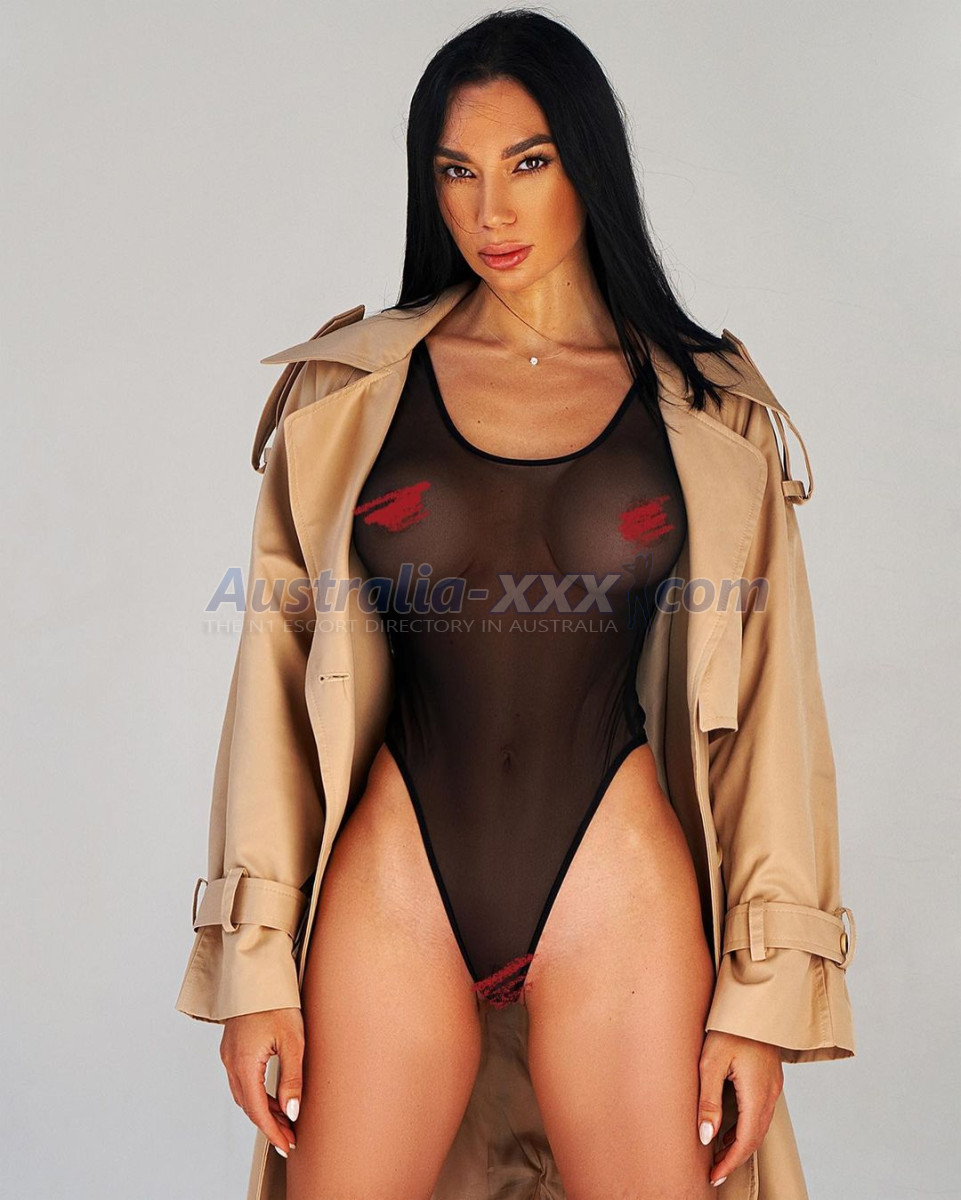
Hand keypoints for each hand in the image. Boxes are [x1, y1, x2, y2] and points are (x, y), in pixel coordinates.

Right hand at [220, 1008, 304, 1158]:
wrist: (257, 974)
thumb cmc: (277, 1002)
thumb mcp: (292, 1041)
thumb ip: (292, 1079)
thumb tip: (292, 1112)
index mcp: (244, 1064)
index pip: (258, 1111)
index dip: (273, 1132)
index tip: (287, 1145)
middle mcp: (231, 1063)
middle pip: (249, 1106)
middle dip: (269, 1125)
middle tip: (289, 1137)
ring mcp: (229, 1055)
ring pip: (244, 1095)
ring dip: (263, 1110)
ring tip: (285, 1120)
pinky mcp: (232, 1048)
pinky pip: (242, 1080)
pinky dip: (257, 1093)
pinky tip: (273, 1095)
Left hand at [696, 1030, 782, 1186]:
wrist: (752, 1001)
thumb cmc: (728, 1027)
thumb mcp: (710, 1062)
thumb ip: (708, 1101)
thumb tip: (706, 1137)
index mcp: (757, 1093)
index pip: (746, 1141)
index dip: (730, 1163)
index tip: (713, 1177)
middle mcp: (770, 1093)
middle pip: (755, 1137)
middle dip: (735, 1158)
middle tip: (714, 1171)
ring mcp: (773, 1086)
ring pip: (759, 1126)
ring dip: (741, 1143)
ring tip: (718, 1154)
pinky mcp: (770, 1078)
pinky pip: (761, 1112)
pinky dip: (747, 1127)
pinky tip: (730, 1128)